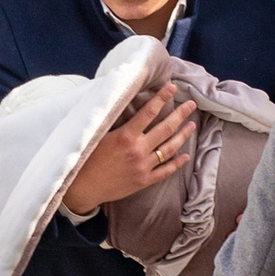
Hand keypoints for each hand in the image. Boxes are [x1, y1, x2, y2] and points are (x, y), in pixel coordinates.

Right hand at [64, 84, 197, 217]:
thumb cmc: (87, 158)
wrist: (83, 187)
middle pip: (166, 128)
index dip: (162, 98)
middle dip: (180, 114)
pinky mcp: (144, 181)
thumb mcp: (99, 135)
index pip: (149, 112)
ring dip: (183, 135)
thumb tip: (125, 105)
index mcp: (126, 136)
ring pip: (169, 148)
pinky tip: (185, 156)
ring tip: (192, 125)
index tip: (172, 88)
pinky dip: (177, 163)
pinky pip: (165, 171)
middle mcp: (138, 150)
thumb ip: (115, 122)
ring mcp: (143, 166)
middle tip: (191, 105)